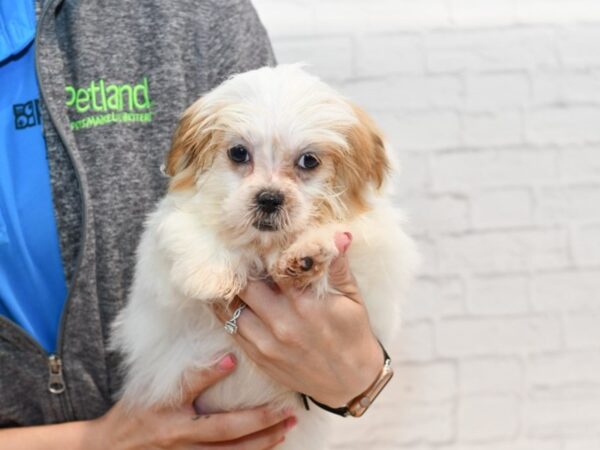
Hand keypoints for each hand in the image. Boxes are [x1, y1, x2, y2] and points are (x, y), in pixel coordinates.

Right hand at [94, 354, 295, 449]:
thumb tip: (227, 359)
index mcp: (166, 410)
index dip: (210, 373)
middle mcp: (177, 436)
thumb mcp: (150, 391)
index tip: (233, 359)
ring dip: (261, 442)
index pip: (189, 386)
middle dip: (258, 420)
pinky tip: (268, 448)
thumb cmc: (132, 416)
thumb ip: (186, 377)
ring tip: (286, 428)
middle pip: (224, 429)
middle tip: (285, 409)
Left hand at [214, 233, 382, 407]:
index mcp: (307, 304)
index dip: (264, 252)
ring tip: (223, 272)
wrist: (350, 383)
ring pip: (231, 308)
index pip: (275, 268)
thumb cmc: (353, 335)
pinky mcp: (259, 357)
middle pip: (246, 285)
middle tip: (235, 253)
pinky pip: (231, 329)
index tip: (258, 240)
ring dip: (227, 289)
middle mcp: (283, 323)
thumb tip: (340, 235)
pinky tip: (222, 298)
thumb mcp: (352, 299)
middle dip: (241, 268)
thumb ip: (339, 266)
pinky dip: (224, 312)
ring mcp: (267, 343)